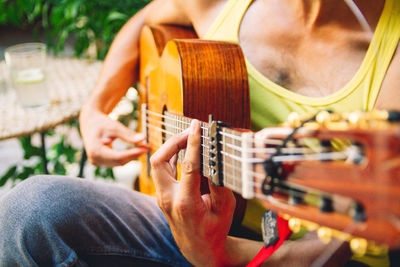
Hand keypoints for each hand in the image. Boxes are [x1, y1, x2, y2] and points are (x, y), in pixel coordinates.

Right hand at [79, 109, 148, 165]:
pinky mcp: (101, 162)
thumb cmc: (102, 122)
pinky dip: (127, 156)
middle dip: (135, 155)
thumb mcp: (115, 126)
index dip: (133, 154)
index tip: (146, 148)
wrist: (90, 122)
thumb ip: (128, 134)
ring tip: (145, 148)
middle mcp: (95, 159)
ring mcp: (97, 162)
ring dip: (132, 156)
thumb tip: (143, 138)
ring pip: (119, 162)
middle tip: (148, 147)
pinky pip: (116, 161)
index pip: (118, 157)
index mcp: (96, 151)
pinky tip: (138, 150)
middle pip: (119, 161)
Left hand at [150, 120, 236, 266]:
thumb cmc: (213, 229)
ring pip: (157, 163)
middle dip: (174, 141)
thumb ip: (219, 182)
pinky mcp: (162, 193)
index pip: (187, 166)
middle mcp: (168, 198)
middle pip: (159, 160)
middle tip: (191, 131)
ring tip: (189, 137)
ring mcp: (162, 196)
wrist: (198, 248)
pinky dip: (171, 155)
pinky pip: (162, 169)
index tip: (196, 126)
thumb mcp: (224, 207)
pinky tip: (183, 148)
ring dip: (171, 147)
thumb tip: (215, 157)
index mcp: (185, 203)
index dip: (192, 143)